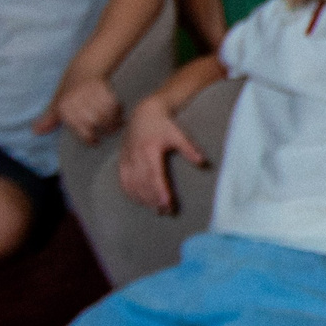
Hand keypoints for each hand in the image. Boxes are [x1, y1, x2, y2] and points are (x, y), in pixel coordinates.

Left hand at [36, 72, 120, 142]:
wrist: (83, 69)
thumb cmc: (70, 91)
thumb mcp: (57, 104)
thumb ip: (49, 120)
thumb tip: (35, 131)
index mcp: (64, 106)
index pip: (81, 129)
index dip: (90, 138)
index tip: (94, 140)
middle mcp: (76, 99)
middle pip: (96, 122)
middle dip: (103, 129)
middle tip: (105, 131)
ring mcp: (90, 93)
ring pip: (107, 114)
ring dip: (113, 122)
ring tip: (113, 124)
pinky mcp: (103, 88)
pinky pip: (114, 105)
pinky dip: (118, 111)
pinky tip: (116, 113)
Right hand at [117, 94, 206, 212]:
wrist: (143, 113)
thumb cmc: (163, 125)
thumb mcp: (178, 134)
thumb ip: (190, 149)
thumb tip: (203, 163)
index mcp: (149, 150)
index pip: (154, 175)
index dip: (160, 191)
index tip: (167, 204)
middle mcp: (135, 156)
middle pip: (143, 183)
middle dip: (154, 199)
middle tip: (166, 211)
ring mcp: (127, 159)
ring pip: (132, 184)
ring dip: (143, 199)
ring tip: (156, 210)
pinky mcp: (122, 161)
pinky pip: (124, 181)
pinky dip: (131, 193)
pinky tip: (140, 202)